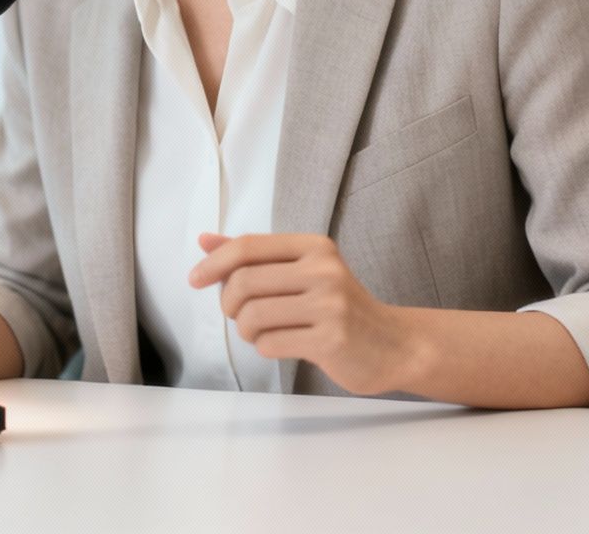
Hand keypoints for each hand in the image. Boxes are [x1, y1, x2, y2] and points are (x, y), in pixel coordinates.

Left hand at [188, 232, 410, 395]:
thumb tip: (204, 240)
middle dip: (228, 304)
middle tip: (237, 314)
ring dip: (246, 330)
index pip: (248, 247)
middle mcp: (323, 270)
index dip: (213, 263)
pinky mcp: (331, 340)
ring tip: (262, 331)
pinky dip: (265, 347)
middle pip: (243, 283)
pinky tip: (285, 344)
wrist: (393, 345)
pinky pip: (269, 344)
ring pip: (252, 316)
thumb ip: (255, 256)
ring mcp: (330, 305)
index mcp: (314, 246)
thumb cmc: (339, 306)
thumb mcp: (302, 270)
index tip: (195, 279)